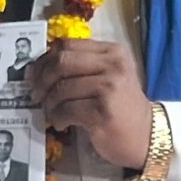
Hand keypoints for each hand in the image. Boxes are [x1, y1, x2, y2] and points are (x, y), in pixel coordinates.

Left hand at [29, 41, 155, 167]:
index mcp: (112, 52)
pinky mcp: (103, 111)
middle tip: (36, 94)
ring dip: (49, 103)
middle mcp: (113, 65)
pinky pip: (66, 109)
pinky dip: (57, 117)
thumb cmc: (122, 107)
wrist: (147, 135)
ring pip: (61, 88)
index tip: (34, 74)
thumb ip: (82, 67)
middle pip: (61, 62)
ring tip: (51, 112)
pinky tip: (61, 123)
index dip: (45, 59)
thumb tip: (39, 69)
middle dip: (42, 79)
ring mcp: (109, 87)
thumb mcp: (109, 77)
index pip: (67, 45)